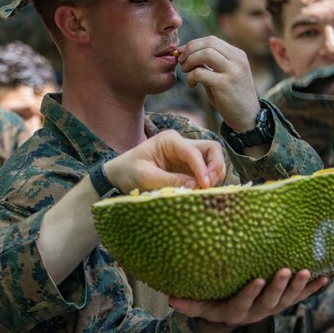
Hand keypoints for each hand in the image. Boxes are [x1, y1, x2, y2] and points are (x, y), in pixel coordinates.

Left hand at [105, 130, 225, 192]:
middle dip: (215, 166)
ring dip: (214, 174)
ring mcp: (186, 157)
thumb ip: (171, 181)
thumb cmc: (128, 171)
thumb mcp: (146, 177)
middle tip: (209, 185)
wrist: (118, 176)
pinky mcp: (187, 170)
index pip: (194, 151)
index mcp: (170, 140)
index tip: (204, 185)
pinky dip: (209, 181)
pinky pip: (206, 172)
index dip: (203, 168)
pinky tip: (203, 192)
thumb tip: (196, 186)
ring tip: (205, 190)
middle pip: (211, 149)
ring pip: (212, 160)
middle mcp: (181, 145)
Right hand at [169, 269, 328, 332]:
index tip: (257, 279)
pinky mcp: (286, 301)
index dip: (251, 292)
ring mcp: (274, 306)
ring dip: (300, 286)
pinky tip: (326, 276)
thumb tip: (170, 299)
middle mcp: (258, 310)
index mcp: (238, 310)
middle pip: (271, 301)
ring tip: (306, 271)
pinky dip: (315, 287)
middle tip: (286, 271)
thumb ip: (189, 304)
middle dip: (280, 286)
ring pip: (289, 299)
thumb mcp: (202, 307)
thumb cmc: (216, 305)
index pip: (244, 302)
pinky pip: (303, 296)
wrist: (235, 317)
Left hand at [178, 36, 259, 131]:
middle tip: (182, 62)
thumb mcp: (224, 75)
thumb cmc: (232, 97)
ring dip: (190, 61)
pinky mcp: (224, 84)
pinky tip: (192, 85)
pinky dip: (191, 77)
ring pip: (205, 53)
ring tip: (186, 71)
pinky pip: (200, 72)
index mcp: (238, 55)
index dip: (194, 44)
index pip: (212, 40)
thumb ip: (211, 63)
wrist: (247, 117)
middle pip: (208, 43)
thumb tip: (188, 53)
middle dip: (190, 50)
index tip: (183, 54)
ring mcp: (232, 71)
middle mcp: (237, 60)